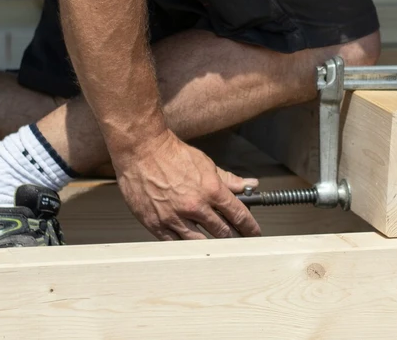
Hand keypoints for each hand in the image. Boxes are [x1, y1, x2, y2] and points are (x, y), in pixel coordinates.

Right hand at [113, 130, 261, 239]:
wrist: (142, 151)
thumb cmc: (172, 155)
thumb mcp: (206, 164)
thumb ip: (228, 179)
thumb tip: (249, 185)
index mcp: (211, 190)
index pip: (238, 214)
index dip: (250, 227)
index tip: (254, 232)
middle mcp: (194, 206)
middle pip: (222, 232)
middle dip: (234, 238)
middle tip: (238, 241)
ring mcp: (174, 217)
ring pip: (200, 242)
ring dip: (211, 245)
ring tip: (217, 245)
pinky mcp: (156, 223)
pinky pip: (175, 243)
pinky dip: (185, 246)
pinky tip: (192, 245)